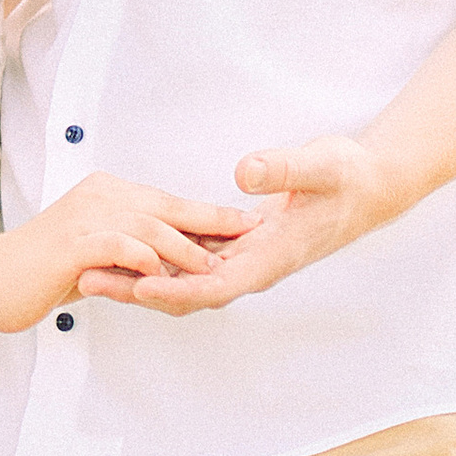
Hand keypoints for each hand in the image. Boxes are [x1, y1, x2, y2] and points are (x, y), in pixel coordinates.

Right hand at [0, 173, 252, 333]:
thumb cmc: (43, 272)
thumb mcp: (96, 254)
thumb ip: (130, 249)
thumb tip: (172, 259)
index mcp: (108, 192)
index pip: (168, 202)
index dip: (208, 214)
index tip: (245, 224)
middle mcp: (100, 194)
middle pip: (168, 206)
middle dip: (213, 221)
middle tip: (250, 231)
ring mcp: (86, 216)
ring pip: (150, 226)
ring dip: (186, 248)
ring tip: (215, 266)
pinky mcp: (74, 243)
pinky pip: (121, 247)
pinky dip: (147, 261)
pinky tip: (167, 277)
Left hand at [75, 132, 399, 313]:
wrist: (369, 184)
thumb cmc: (348, 177)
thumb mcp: (320, 165)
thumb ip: (284, 169)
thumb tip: (244, 172)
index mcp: (270, 258)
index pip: (213, 287)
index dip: (172, 291)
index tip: (134, 289)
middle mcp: (252, 264)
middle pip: (186, 289)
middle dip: (138, 289)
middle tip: (86, 279)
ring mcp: (244, 255)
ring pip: (184, 276)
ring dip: (140, 275)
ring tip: (91, 267)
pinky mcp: (239, 241)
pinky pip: (191, 256)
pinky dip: (159, 255)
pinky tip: (128, 245)